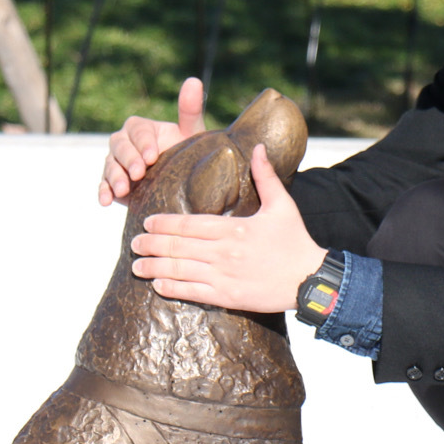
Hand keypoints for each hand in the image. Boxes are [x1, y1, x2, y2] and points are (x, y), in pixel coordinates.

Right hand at [99, 77, 205, 205]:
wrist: (181, 184)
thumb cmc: (186, 154)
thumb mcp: (191, 134)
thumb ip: (190, 109)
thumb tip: (193, 80)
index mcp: (143, 129)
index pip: (137, 130)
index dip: (143, 143)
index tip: (152, 157)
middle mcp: (126, 143)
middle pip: (119, 146)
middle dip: (128, 160)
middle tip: (138, 174)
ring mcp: (117, 163)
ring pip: (110, 165)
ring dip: (114, 177)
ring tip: (123, 191)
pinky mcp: (113, 183)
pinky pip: (103, 184)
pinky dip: (103, 191)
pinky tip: (106, 201)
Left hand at [130, 145, 327, 313]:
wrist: (311, 279)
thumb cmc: (295, 241)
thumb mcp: (282, 205)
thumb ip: (266, 176)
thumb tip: (258, 146)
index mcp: (234, 228)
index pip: (189, 224)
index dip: (164, 224)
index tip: (147, 223)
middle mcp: (224, 252)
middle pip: (178, 247)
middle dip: (151, 245)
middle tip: (133, 243)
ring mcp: (224, 276)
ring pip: (180, 271)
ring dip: (154, 268)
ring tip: (136, 266)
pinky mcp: (228, 297)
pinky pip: (193, 292)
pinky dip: (173, 288)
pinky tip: (158, 286)